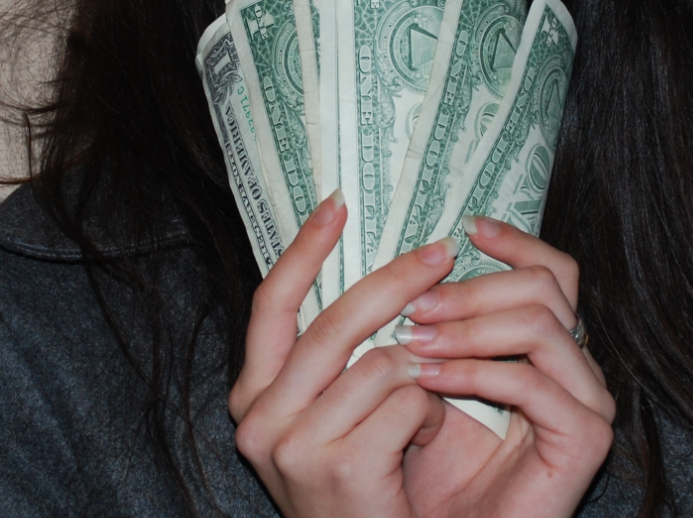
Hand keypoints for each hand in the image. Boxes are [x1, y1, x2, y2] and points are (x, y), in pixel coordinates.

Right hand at [228, 191, 461, 516]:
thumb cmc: (360, 490)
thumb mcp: (328, 419)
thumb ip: (333, 358)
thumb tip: (372, 271)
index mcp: (251, 397)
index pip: (271, 303)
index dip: (305, 250)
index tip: (338, 203)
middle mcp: (258, 418)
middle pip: (335, 320)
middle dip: (396, 280)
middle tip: (441, 251)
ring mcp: (294, 444)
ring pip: (382, 361)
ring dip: (422, 376)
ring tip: (427, 408)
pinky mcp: (339, 466)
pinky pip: (407, 401)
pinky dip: (429, 416)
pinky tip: (423, 443)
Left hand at [395, 216, 615, 517]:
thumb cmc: (433, 471)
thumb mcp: (425, 382)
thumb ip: (431, 329)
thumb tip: (403, 265)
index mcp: (549, 348)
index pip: (553, 272)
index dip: (516, 242)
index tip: (466, 227)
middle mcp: (578, 369)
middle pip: (547, 287)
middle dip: (473, 288)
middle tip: (414, 305)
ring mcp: (589, 403)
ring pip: (542, 325)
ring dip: (470, 327)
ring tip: (414, 341)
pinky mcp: (586, 439)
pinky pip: (535, 383)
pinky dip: (477, 373)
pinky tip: (429, 379)